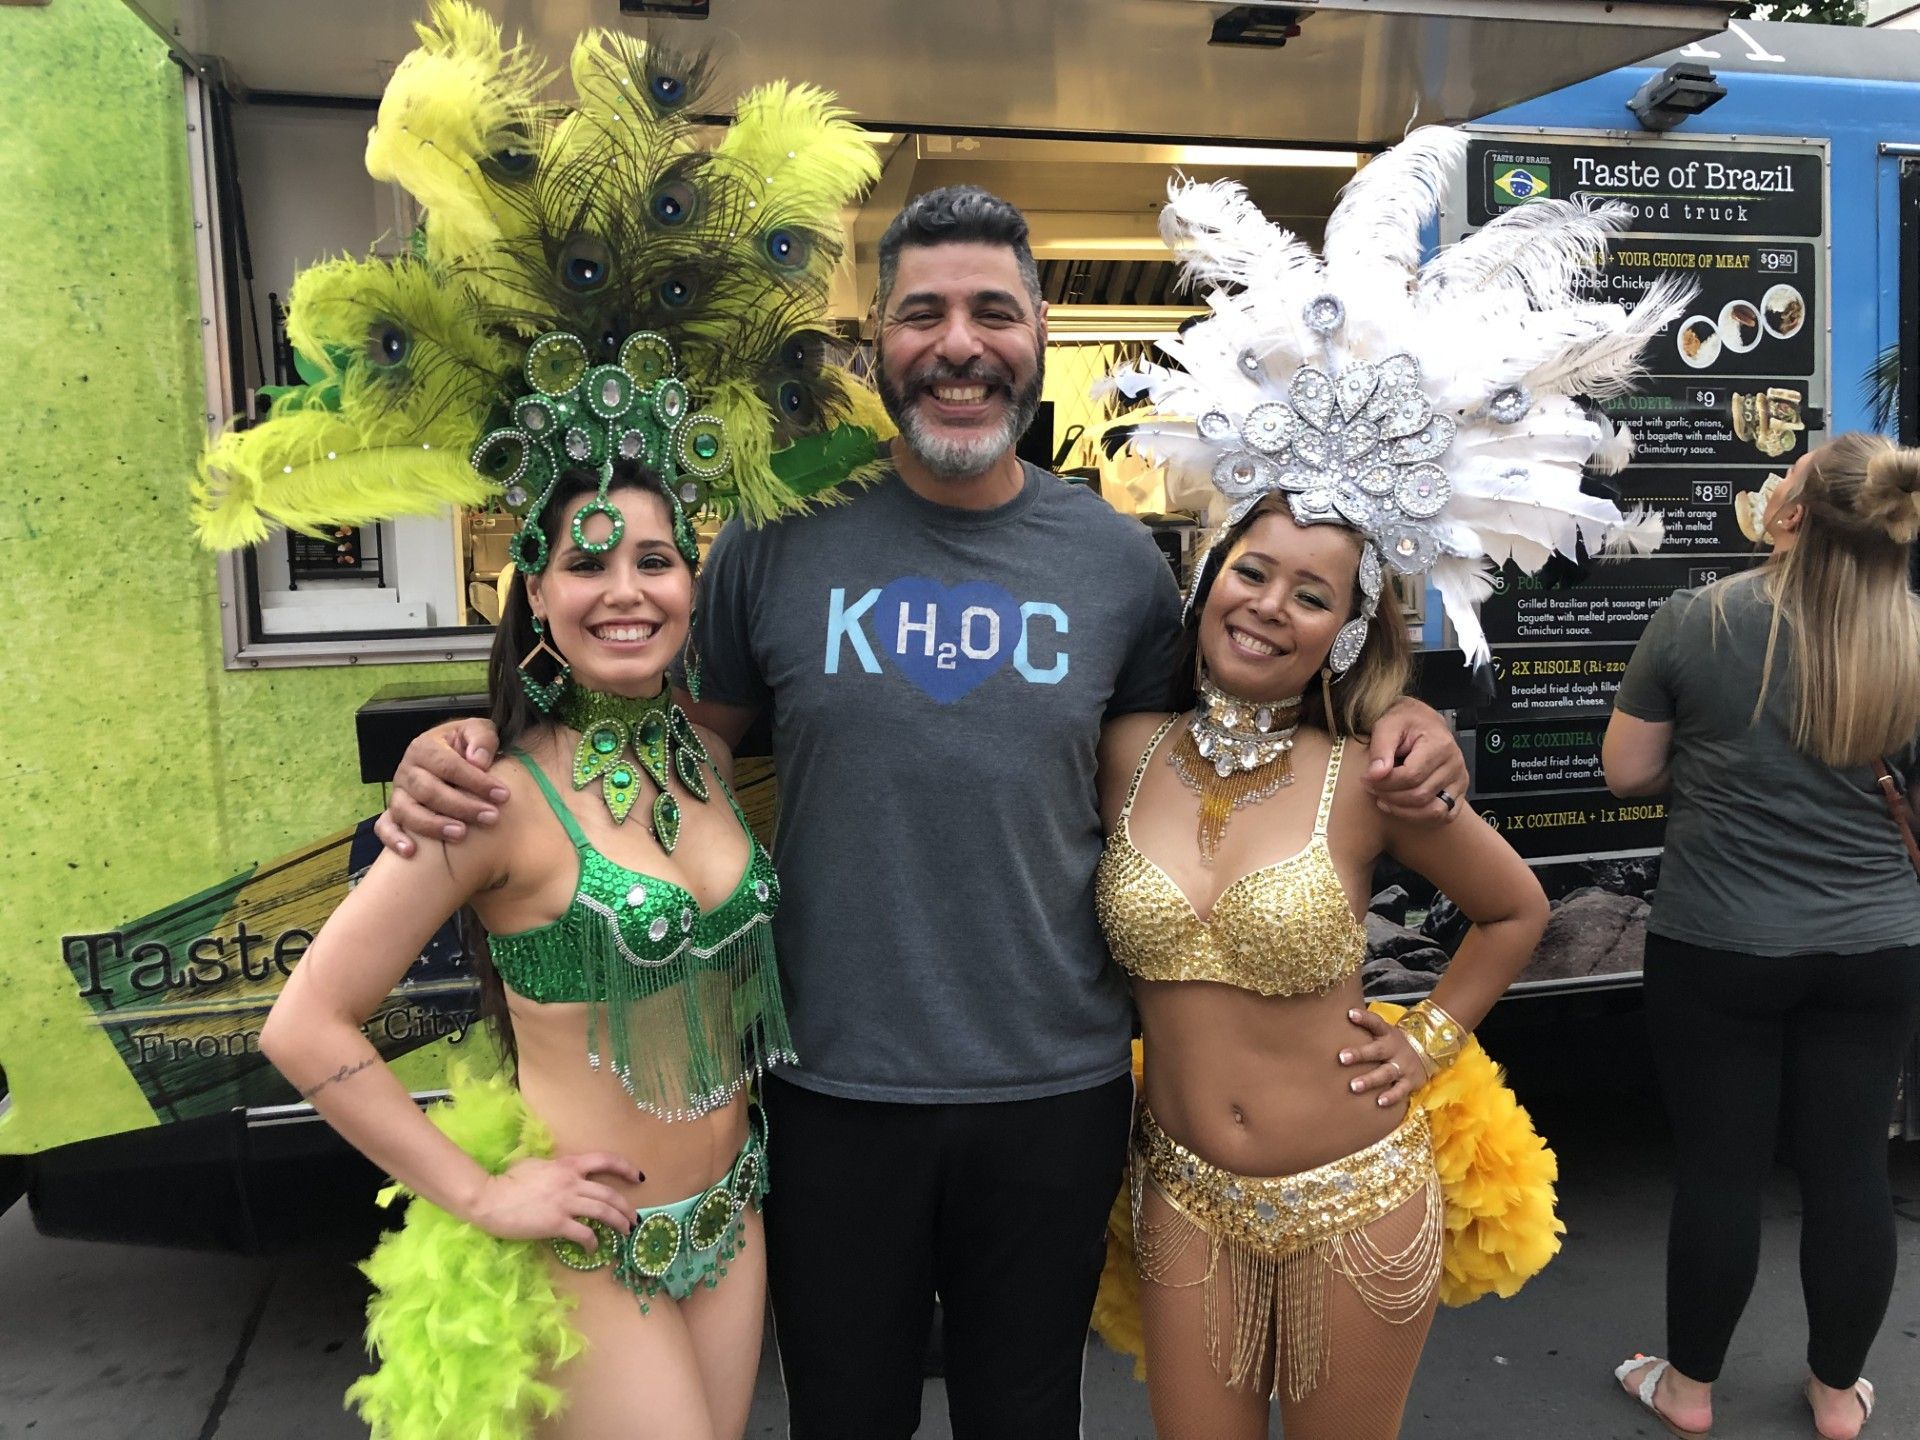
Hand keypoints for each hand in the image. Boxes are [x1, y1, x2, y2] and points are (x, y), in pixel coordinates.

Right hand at [374, 719, 507, 855]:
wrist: (449, 755)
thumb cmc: (465, 746)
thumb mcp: (477, 731)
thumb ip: (481, 738)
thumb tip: (478, 761)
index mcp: (424, 747)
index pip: (448, 765)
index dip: (476, 781)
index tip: (502, 795)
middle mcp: (406, 770)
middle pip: (429, 791)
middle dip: (462, 806)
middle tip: (490, 817)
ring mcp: (398, 793)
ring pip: (406, 811)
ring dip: (433, 825)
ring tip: (461, 834)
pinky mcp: (393, 812)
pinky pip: (385, 827)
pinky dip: (394, 839)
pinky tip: (410, 852)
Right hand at [460, 1152, 643, 1249]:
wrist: (488, 1197)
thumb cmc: (507, 1180)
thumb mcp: (536, 1165)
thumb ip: (556, 1169)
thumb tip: (566, 1175)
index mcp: (568, 1164)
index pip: (605, 1161)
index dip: (625, 1168)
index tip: (638, 1177)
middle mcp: (572, 1181)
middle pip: (610, 1194)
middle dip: (626, 1207)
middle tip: (634, 1219)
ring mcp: (565, 1202)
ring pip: (604, 1212)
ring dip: (619, 1223)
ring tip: (626, 1233)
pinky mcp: (556, 1223)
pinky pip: (583, 1233)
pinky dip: (592, 1242)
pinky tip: (593, 1248)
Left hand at [1338, 1007, 1422, 1108]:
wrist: (1426, 1054)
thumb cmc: (1393, 1044)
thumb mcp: (1383, 1033)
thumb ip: (1365, 1027)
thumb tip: (1339, 1017)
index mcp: (1386, 1034)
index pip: (1376, 1023)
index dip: (1364, 1018)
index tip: (1350, 1014)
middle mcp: (1394, 1049)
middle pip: (1377, 1051)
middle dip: (1359, 1054)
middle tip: (1341, 1058)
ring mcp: (1403, 1066)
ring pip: (1386, 1073)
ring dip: (1370, 1080)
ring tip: (1354, 1086)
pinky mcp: (1410, 1082)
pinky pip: (1400, 1090)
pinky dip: (1391, 1096)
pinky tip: (1379, 1102)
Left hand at [1364, 698, 1467, 822]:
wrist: (1422, 722)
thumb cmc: (1404, 723)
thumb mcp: (1387, 726)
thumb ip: (1380, 750)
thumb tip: (1375, 775)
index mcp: (1440, 744)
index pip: (1411, 776)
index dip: (1385, 782)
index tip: (1365, 779)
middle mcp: (1455, 764)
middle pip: (1420, 795)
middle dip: (1390, 796)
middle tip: (1372, 788)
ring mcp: (1460, 780)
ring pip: (1433, 810)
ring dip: (1403, 810)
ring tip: (1383, 799)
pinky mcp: (1459, 793)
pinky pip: (1444, 815)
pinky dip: (1420, 816)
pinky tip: (1400, 806)